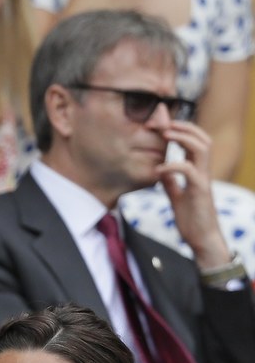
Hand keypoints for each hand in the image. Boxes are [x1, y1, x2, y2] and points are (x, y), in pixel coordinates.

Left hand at [157, 121, 229, 269]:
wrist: (202, 239)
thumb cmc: (192, 219)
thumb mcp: (176, 196)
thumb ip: (171, 182)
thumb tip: (160, 170)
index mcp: (198, 172)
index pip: (195, 143)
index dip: (182, 131)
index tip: (164, 124)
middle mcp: (203, 172)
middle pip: (203, 139)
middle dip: (185, 127)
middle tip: (165, 123)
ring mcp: (203, 180)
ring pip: (202, 149)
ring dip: (183, 138)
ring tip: (165, 135)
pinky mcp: (199, 191)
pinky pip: (189, 171)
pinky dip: (173, 166)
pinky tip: (158, 169)